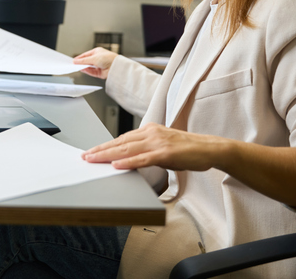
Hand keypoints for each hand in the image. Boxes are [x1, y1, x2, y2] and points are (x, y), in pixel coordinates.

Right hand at [73, 47, 117, 78]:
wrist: (116, 66)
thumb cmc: (108, 58)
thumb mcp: (93, 58)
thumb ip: (83, 60)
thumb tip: (76, 61)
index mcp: (97, 52)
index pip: (86, 55)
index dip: (80, 57)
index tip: (74, 60)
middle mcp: (98, 59)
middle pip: (87, 61)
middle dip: (81, 63)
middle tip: (74, 64)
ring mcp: (99, 66)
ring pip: (89, 67)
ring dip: (84, 67)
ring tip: (77, 67)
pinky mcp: (100, 73)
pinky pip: (91, 72)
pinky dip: (87, 71)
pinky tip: (83, 70)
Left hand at [82, 123, 224, 171]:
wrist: (210, 148)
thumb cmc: (188, 149)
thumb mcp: (163, 145)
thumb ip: (146, 149)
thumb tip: (129, 157)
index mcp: (150, 129)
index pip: (122, 138)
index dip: (106, 145)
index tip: (92, 151)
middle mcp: (151, 133)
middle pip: (120, 142)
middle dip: (101, 150)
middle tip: (85, 156)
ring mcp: (158, 142)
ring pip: (127, 149)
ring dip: (108, 155)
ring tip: (93, 160)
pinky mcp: (165, 154)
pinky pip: (143, 159)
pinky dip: (128, 162)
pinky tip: (117, 165)